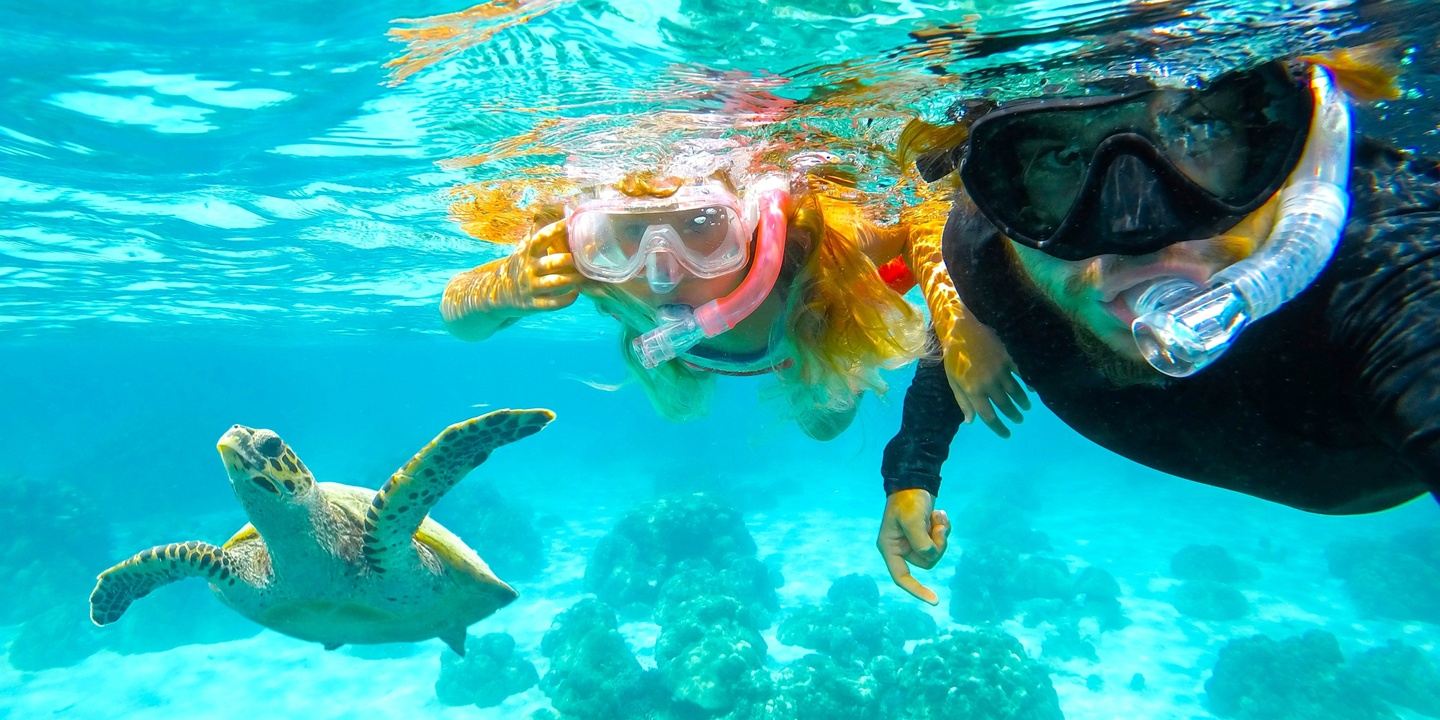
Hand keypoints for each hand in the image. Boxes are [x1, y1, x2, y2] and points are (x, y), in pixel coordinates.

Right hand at [504, 221, 582, 311]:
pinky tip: (575, 293)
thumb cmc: (520, 264)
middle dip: (568, 260)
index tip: (571, 221)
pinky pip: (552, 304)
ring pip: (554, 283)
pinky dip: (565, 299)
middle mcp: (529, 268)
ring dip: (571, 280)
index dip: (556, 229)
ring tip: (582, 277)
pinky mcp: (532, 304)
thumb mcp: (524, 247)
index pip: (541, 238)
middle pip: (551, 262)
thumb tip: (551, 208)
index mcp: (528, 252)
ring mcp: (530, 287)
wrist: (498, 292)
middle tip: (583, 258)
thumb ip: (537, 231)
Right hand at [877, 488, 950, 604]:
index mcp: (890, 547)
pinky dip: (943, 529)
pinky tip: (939, 514)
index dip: (917, 590)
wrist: (915, 481)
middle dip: (937, 544)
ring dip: (941, 535)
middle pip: (927, 561)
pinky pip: (940, 542)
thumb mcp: (913, 519)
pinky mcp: (924, 536)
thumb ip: (921, 541)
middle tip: (939, 525)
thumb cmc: (908, 500)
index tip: (935, 600)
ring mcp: (913, 542)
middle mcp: (901, 548)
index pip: (902, 577)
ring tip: (939, 516)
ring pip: (935, 552)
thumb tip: (930, 555)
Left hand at [942, 330, 1028, 438]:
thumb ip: (963, 401)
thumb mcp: (953, 381)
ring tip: (1026, 408)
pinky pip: (1021, 373)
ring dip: (1022, 402)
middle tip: (1018, 420)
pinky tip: (1032, 389)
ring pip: (1015, 392)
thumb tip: (970, 421)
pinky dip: (1028, 383)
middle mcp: (989, 383)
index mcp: (973, 391)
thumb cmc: (954, 357)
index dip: (999, 428)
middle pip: (1005, 405)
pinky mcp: (1008, 358)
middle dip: (1013, 415)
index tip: (1006, 434)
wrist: (961, 329)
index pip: (989, 416)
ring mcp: (1000, 370)